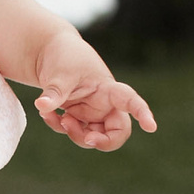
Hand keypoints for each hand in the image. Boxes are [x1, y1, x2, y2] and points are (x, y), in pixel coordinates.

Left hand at [31, 32, 156, 151]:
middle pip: (116, 132)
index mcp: (108, 89)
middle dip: (103, 141)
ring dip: (76, 134)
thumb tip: (41, 106)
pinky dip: (59, 127)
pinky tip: (46, 113)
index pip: (129, 101)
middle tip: (87, 139)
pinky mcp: (77, 116)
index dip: (142, 113)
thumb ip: (54, 92)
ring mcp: (91, 112)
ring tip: (58, 118)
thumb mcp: (60, 72)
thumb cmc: (63, 55)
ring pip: (93, 136)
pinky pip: (73, 131)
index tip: (151, 127)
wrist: (49, 51)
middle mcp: (104, 104)